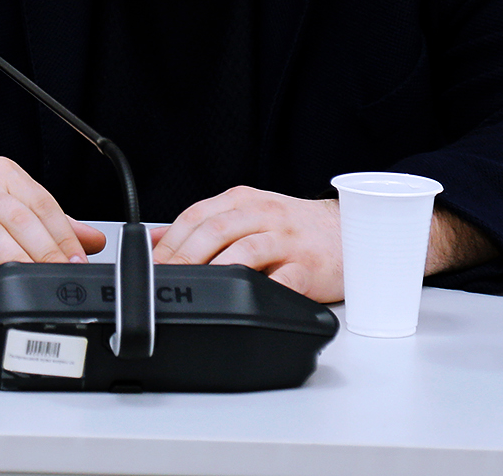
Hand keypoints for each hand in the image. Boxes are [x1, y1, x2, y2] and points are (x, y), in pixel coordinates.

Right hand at [0, 149, 106, 289]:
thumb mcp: (0, 193)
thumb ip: (45, 218)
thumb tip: (90, 239)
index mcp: (2, 176)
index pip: (41, 203)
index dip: (64, 233)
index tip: (79, 259)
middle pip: (20, 219)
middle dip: (46, 249)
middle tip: (62, 273)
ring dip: (13, 257)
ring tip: (31, 279)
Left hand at [152, 185, 502, 303]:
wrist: (354, 233)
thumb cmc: (297, 229)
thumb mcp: (246, 215)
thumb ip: (202, 225)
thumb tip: (154, 237)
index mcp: (244, 200)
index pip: (196, 217)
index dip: (168, 243)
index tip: (148, 267)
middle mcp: (264, 215)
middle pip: (213, 232)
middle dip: (182, 259)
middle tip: (162, 283)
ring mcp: (288, 241)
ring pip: (243, 252)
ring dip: (213, 273)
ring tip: (192, 293)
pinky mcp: (309, 268)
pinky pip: (282, 281)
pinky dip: (259, 292)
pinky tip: (241, 303)